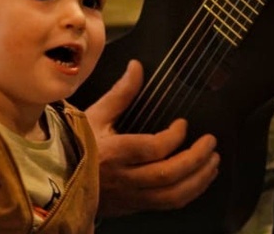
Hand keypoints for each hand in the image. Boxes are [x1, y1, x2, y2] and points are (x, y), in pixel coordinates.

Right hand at [83, 60, 219, 216]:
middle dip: (196, 158)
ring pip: (173, 195)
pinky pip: (168, 205)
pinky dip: (190, 193)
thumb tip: (138, 66)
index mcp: (114, 152)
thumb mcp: (95, 115)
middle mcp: (125, 178)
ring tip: (213, 161)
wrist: (60, 181)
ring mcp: (131, 197)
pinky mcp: (136, 207)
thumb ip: (121, 93)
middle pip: (168, 175)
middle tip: (211, 142)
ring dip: (199, 179)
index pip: (153, 149)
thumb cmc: (77, 145)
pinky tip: (200, 179)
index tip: (183, 123)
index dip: (174, 137)